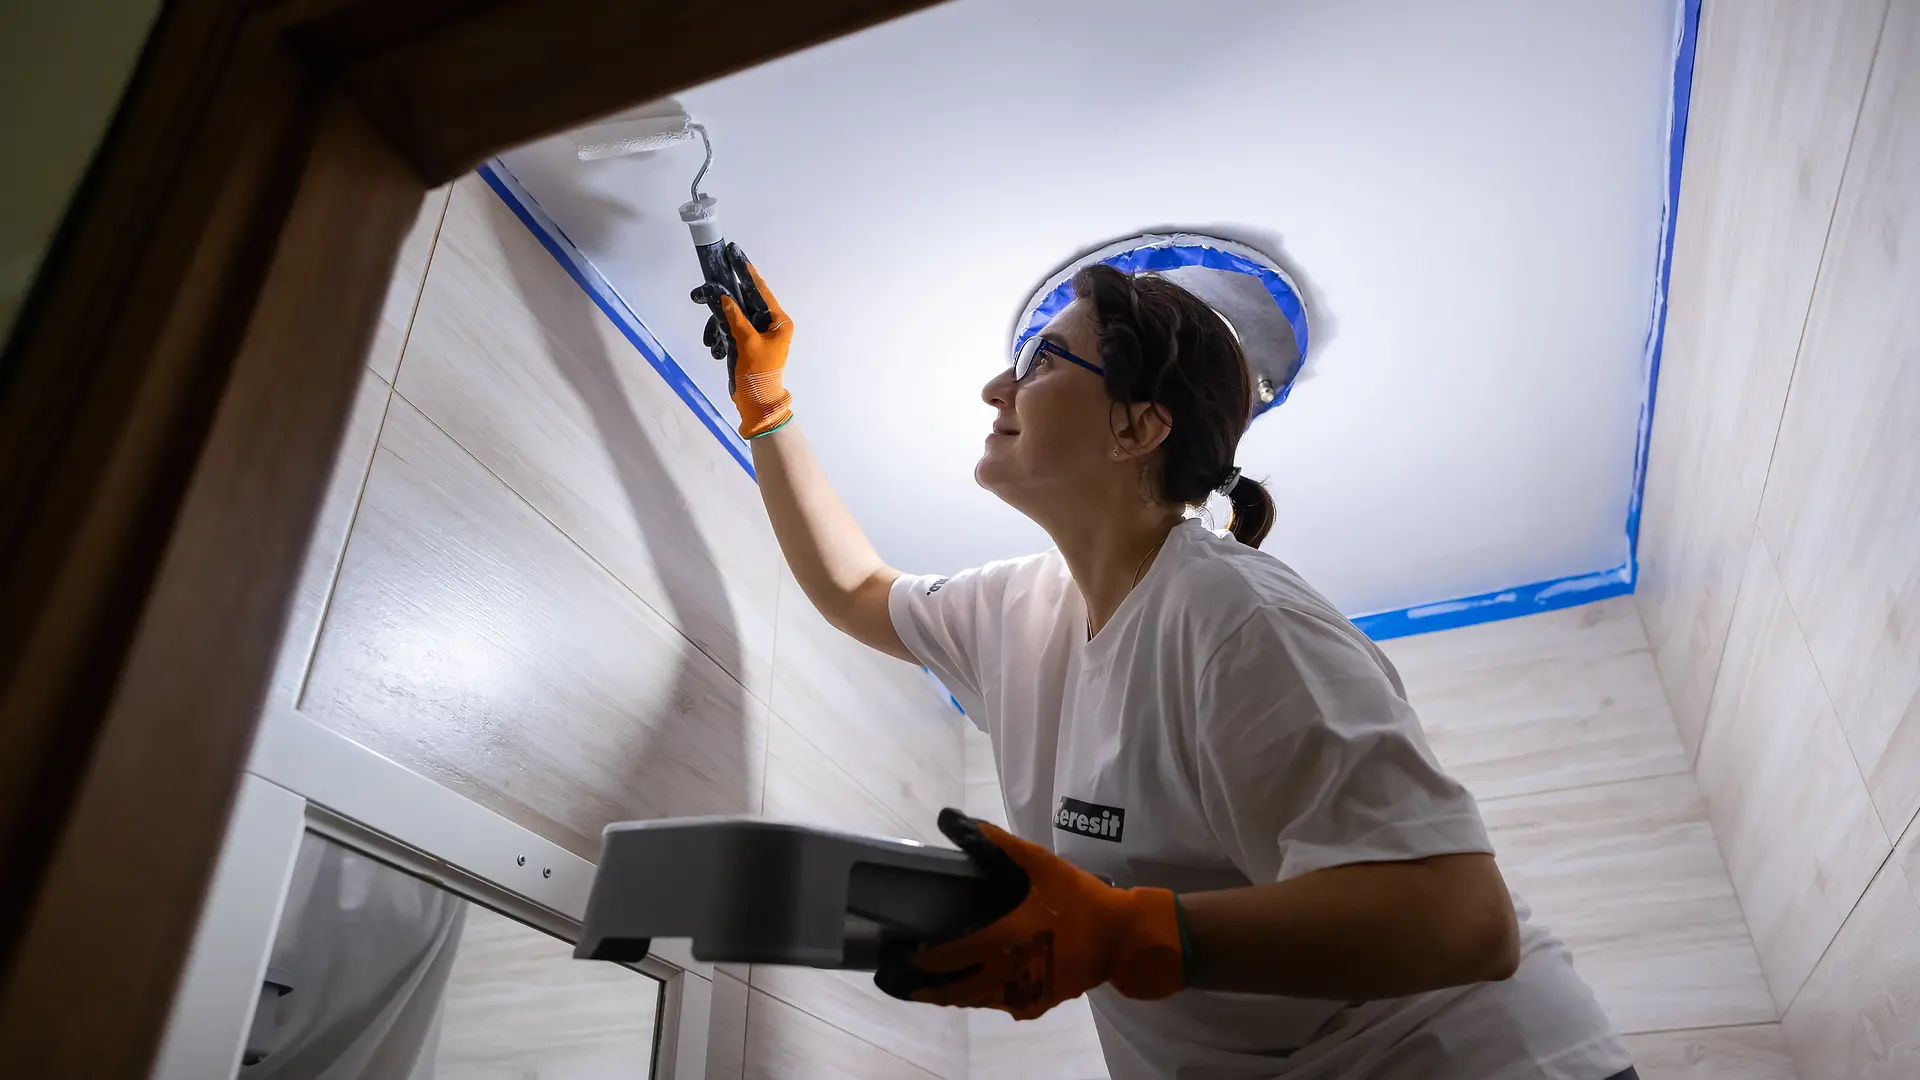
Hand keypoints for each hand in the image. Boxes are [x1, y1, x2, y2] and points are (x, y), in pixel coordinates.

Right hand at [689, 245, 792, 438]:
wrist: (756, 403)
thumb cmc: (758, 373)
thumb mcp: (746, 342)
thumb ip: (735, 316)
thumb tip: (724, 295)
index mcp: (779, 321)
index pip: (760, 290)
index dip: (746, 271)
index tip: (735, 253)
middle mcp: (771, 325)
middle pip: (743, 302)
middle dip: (722, 304)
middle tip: (702, 295)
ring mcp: (758, 335)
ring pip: (733, 318)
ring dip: (719, 328)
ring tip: (711, 341)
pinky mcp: (747, 345)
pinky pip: (730, 332)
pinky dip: (720, 339)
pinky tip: (715, 350)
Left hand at [874, 809, 1185, 1019]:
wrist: (1122, 938)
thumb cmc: (1079, 899)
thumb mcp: (1039, 863)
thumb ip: (996, 842)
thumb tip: (952, 819)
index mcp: (1005, 940)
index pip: (948, 957)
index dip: (919, 958)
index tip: (896, 952)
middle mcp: (1008, 975)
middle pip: (952, 991)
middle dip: (919, 987)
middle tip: (893, 980)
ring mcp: (1022, 994)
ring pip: (971, 1000)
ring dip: (945, 994)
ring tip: (921, 985)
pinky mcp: (1035, 1003)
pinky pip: (995, 1003)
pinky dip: (974, 995)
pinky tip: (966, 985)